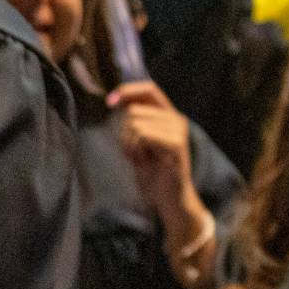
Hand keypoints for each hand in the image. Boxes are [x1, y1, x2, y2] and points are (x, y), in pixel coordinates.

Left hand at [109, 80, 198, 231]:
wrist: (170, 199)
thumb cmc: (153, 172)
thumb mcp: (139, 142)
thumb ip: (134, 120)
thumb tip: (118, 99)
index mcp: (169, 115)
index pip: (149, 88)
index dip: (128, 90)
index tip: (110, 102)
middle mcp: (177, 119)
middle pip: (134, 111)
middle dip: (124, 133)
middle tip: (136, 153)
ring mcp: (178, 131)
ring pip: (135, 123)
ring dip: (129, 144)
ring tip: (142, 159)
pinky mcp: (176, 145)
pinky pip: (142, 135)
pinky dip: (136, 150)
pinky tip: (145, 163)